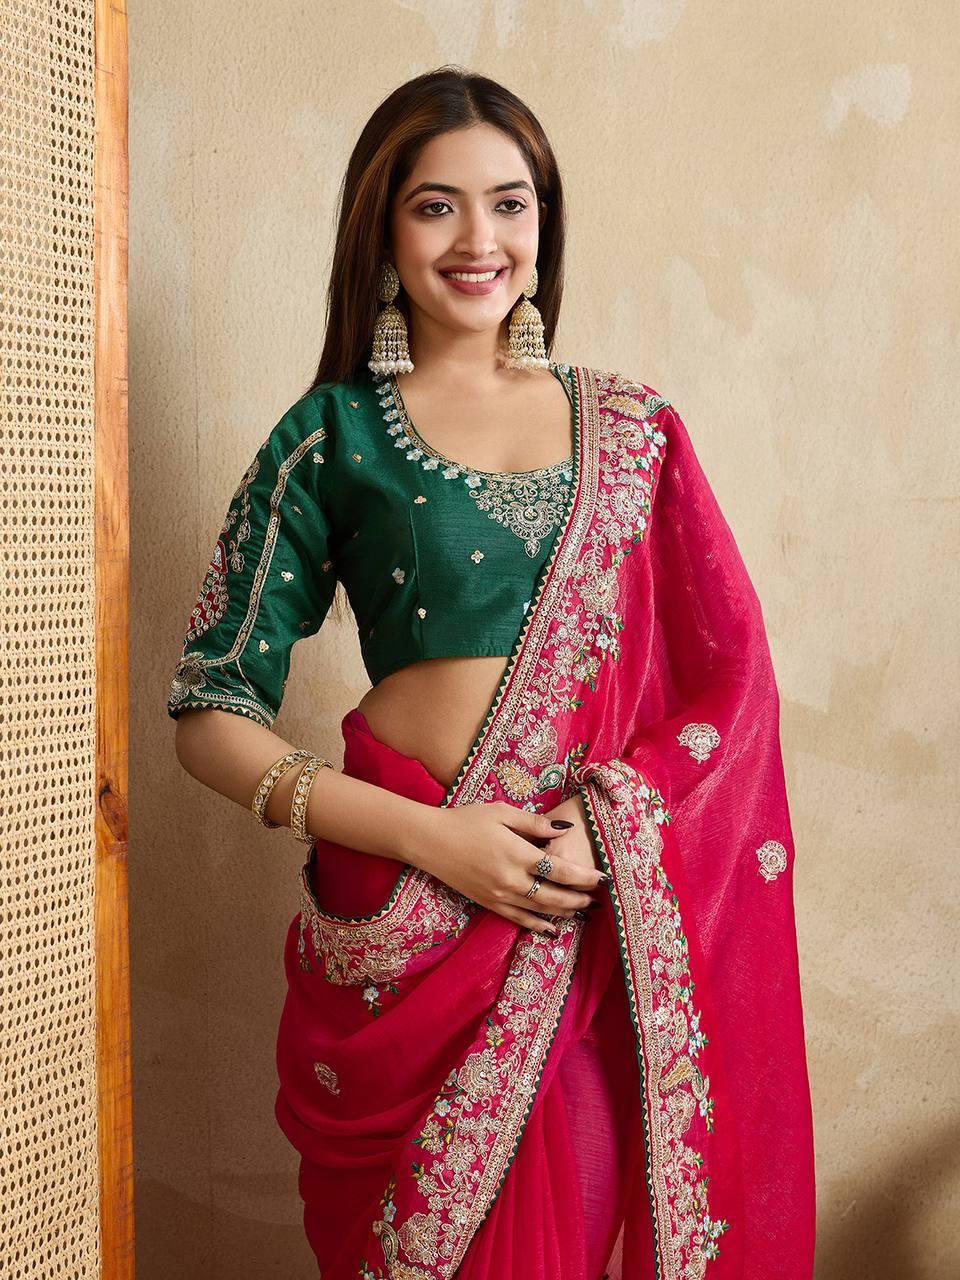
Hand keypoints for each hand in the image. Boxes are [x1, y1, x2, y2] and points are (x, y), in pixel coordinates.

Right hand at [408, 800, 606, 934]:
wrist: (429, 841)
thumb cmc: (465, 820)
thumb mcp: (501, 813)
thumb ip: (534, 823)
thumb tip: (564, 830)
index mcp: (516, 854)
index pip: (559, 869)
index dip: (584, 876)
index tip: (602, 877)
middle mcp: (510, 879)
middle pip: (554, 895)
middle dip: (579, 898)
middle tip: (598, 896)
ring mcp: (499, 895)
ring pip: (539, 910)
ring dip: (564, 912)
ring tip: (583, 910)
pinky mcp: (488, 903)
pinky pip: (518, 919)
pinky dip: (538, 925)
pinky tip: (552, 927)